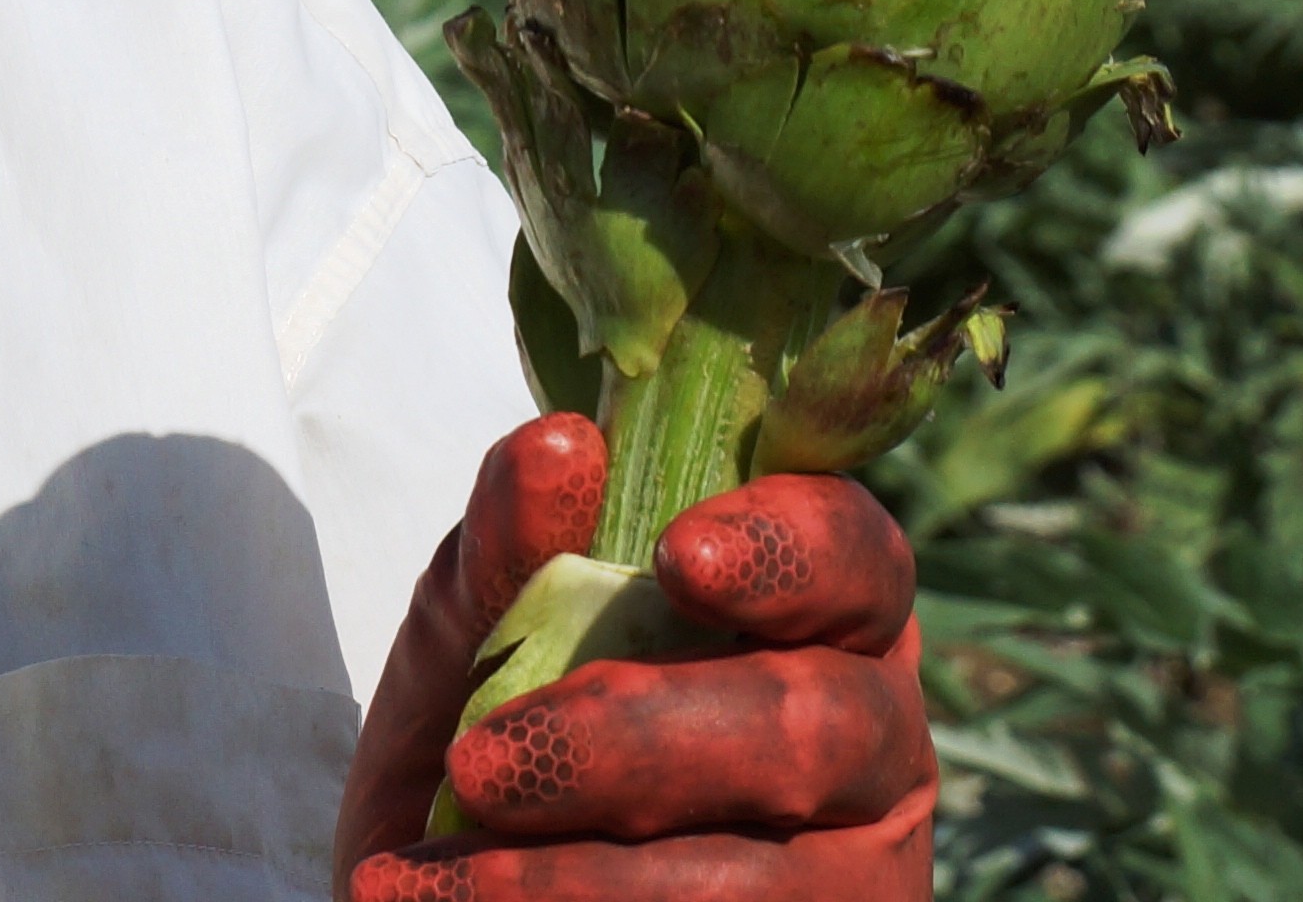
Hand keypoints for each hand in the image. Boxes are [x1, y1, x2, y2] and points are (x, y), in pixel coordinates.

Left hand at [334, 415, 934, 898]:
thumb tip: (558, 447)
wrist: (441, 894)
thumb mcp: (474, 637)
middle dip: (634, 741)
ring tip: (437, 871)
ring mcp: (857, 870)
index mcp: (810, 616)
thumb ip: (511, 547)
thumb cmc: (487, 738)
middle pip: (813, 724)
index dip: (787, 547)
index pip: (855, 553)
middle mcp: (865, 738)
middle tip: (481, 762)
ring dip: (580, 873)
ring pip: (767, 873)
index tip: (679, 557)